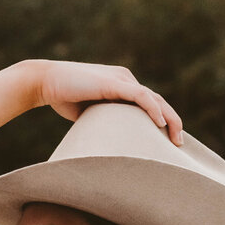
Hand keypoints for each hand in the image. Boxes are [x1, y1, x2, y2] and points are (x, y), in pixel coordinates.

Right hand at [29, 61, 183, 146]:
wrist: (45, 83)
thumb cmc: (65, 98)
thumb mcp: (92, 114)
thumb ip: (107, 122)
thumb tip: (115, 145)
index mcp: (122, 86)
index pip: (150, 103)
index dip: (163, 121)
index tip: (169, 142)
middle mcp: (125, 80)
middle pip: (157, 101)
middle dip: (172, 122)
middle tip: (179, 143)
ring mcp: (120, 79)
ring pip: (154, 98)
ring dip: (169, 118)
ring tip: (176, 138)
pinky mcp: (113, 83)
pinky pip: (140, 95)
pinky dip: (152, 109)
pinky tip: (159, 123)